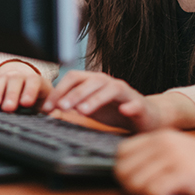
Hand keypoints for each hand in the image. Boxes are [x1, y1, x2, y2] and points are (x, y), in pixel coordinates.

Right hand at [0, 62, 52, 111]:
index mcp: (36, 82)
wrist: (32, 90)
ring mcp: (7, 78)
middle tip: (8, 107)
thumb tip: (57, 115)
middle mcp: (21, 77)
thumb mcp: (48, 105)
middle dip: (12, 94)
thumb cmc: (40, 100)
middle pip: (16, 81)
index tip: (26, 102)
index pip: (34, 82)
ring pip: (1, 80)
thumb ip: (52, 111)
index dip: (30, 91)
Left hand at [41, 71, 194, 132]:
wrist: (146, 116)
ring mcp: (125, 92)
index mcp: (95, 83)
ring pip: (110, 89)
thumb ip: (73, 106)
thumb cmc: (116, 111)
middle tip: (62, 108)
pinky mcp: (140, 104)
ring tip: (83, 111)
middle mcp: (109, 83)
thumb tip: (48, 109)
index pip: (74, 78)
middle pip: (90, 81)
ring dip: (95, 99)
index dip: (60, 91)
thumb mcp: (91, 108)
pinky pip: (135, 103)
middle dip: (74, 94)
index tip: (48, 108)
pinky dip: (130, 106)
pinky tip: (125, 110)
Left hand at [115, 130, 194, 194]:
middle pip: (124, 171)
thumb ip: (156, 157)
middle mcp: (164, 142)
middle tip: (158, 194)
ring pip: (137, 184)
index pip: (121, 153)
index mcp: (161, 135)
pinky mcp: (185, 174)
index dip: (126, 173)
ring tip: (172, 194)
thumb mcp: (181, 154)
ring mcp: (174, 157)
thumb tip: (124, 173)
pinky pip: (156, 193)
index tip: (144, 185)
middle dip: (135, 189)